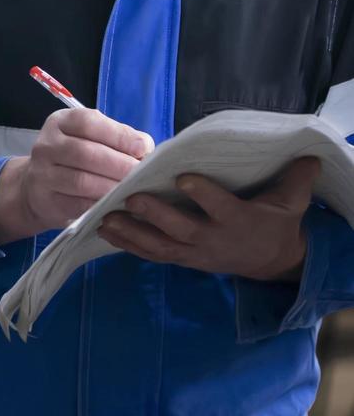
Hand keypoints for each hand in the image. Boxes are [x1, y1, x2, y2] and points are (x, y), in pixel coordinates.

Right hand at [0, 108, 153, 245]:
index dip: (118, 135)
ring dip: (111, 187)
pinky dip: (99, 205)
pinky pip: (76, 204)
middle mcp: (47, 145)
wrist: (36, 187)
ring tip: (131, 190)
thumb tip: (146, 149)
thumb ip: (118, 138)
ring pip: (81, 181)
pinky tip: (115, 205)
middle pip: (85, 153)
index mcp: (61, 122)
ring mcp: (42, 174)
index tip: (143, 148)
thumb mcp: (91, 138)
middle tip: (141, 174)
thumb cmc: (75, 158)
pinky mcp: (46, 200)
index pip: (89, 123)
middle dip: (119, 164)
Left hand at [98, 157, 320, 280]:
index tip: (182, 176)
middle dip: (155, 216)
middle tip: (132, 198)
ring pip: (160, 247)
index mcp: (237, 220)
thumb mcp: (292, 202)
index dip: (202, 193)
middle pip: (181, 229)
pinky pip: (153, 255)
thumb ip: (296, 178)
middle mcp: (212, 239)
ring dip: (132, 234)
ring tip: (106, 220)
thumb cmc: (276, 222)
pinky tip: (107, 233)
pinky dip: (130, 246)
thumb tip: (309, 154)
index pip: (219, 206)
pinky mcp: (182, 259)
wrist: (271, 261)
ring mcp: (194, 253)